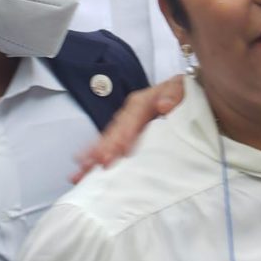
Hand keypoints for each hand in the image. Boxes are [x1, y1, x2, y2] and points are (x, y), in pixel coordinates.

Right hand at [71, 75, 185, 182]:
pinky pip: (108, 145)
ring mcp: (124, 124)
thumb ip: (173, 94)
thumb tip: (164, 105)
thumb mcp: (180, 88)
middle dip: (103, 149)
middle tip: (93, 165)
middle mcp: (128, 113)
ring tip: (80, 173)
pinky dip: (95, 157)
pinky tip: (85, 171)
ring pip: (106, 140)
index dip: (124, 135)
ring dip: (93, 156)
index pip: (130, 120)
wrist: (179, 92)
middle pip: (113, 131)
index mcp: (141, 102)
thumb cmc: (179, 91)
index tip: (120, 151)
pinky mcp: (125, 134)